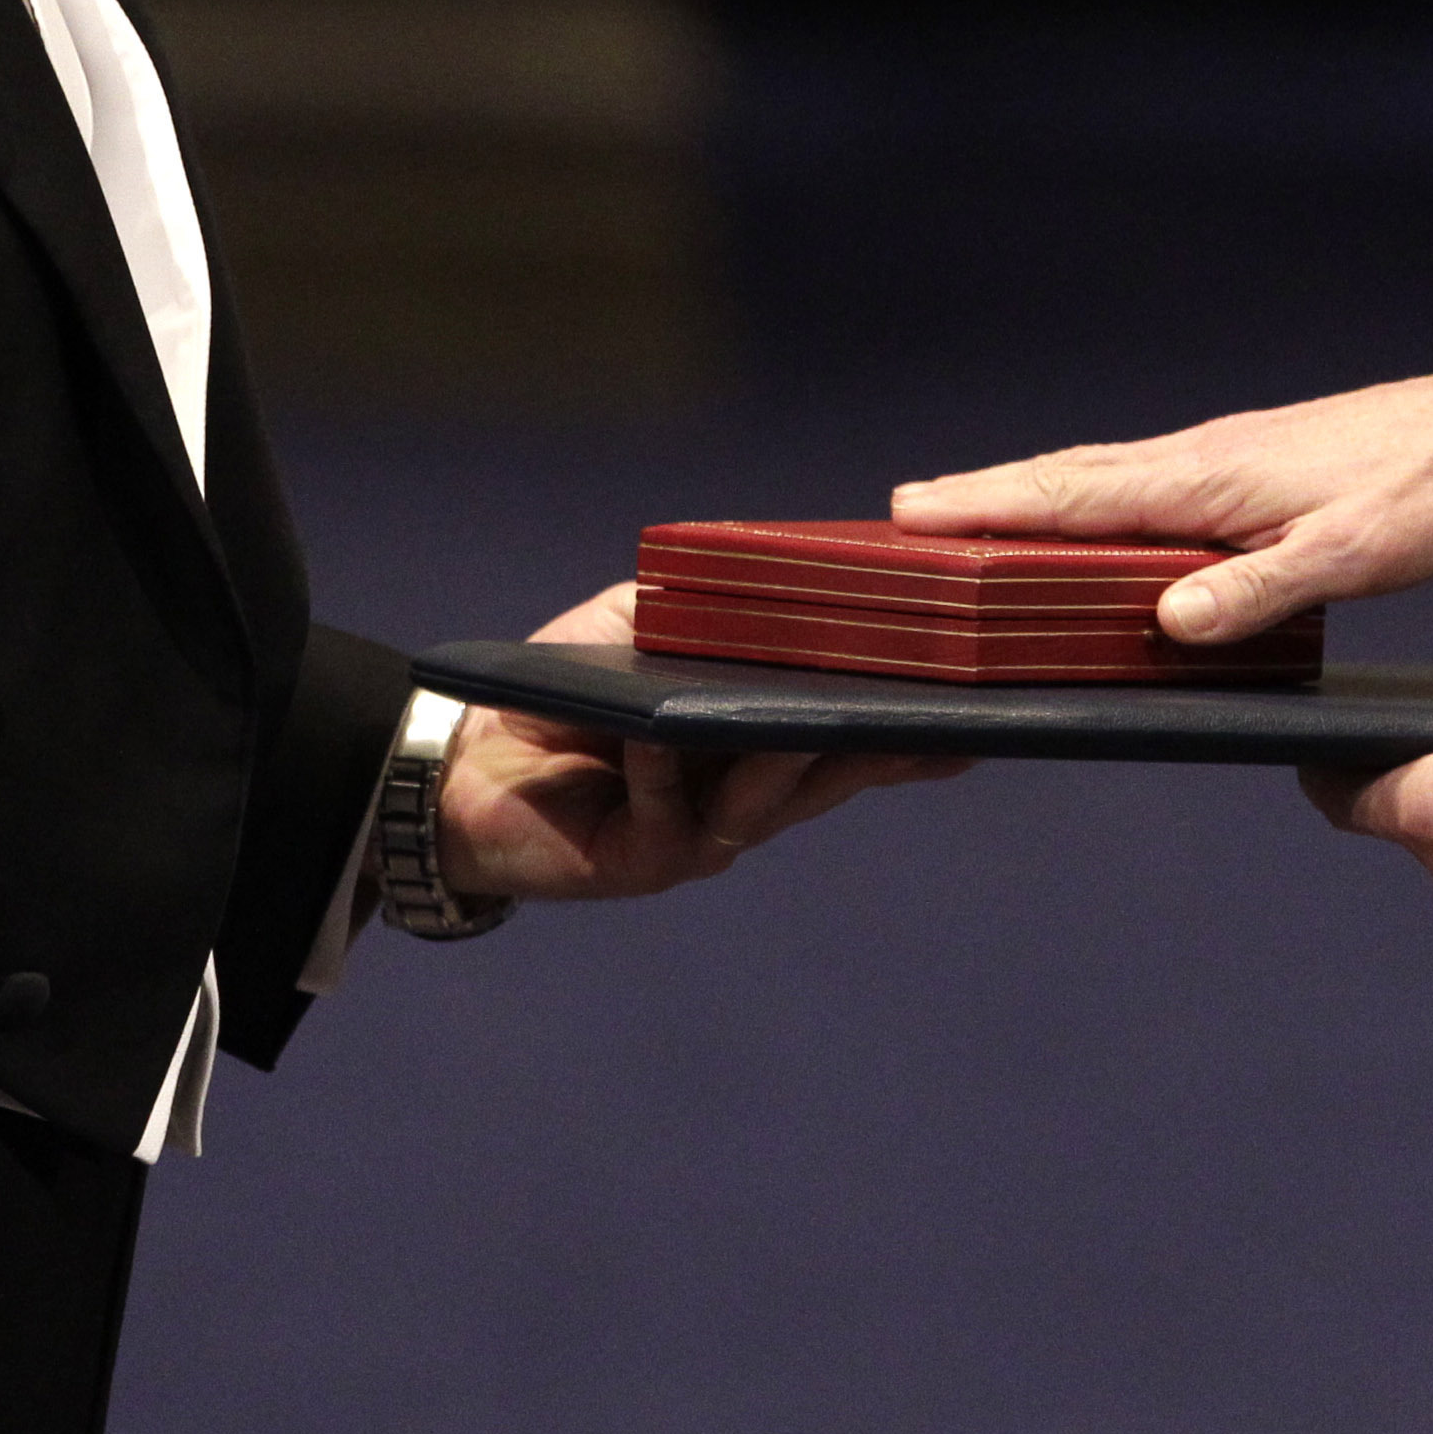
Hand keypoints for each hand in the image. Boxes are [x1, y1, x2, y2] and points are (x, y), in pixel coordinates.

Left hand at [434, 582, 968, 900]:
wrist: (462, 760)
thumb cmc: (563, 690)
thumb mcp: (641, 626)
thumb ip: (707, 608)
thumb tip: (784, 573)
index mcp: (754, 751)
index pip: (846, 742)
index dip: (907, 734)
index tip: (970, 717)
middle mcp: (741, 803)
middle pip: (828, 775)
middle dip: (879, 747)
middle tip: (930, 719)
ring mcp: (697, 838)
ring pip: (765, 800)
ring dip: (790, 758)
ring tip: (816, 718)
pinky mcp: (641, 860)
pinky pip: (671, 812)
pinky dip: (670, 766)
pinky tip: (667, 730)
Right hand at [890, 363, 1432, 644]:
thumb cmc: (1419, 490)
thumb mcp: (1347, 555)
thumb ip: (1257, 589)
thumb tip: (1169, 619)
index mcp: (1209, 477)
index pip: (1077, 493)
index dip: (993, 504)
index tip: (915, 512)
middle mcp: (1198, 459)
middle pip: (1068, 478)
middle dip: (984, 495)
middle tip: (902, 516)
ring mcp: (1217, 461)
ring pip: (1101, 479)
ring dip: (1028, 495)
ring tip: (963, 518)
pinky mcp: (1241, 472)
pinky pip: (1139, 485)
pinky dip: (1085, 499)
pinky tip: (1081, 525)